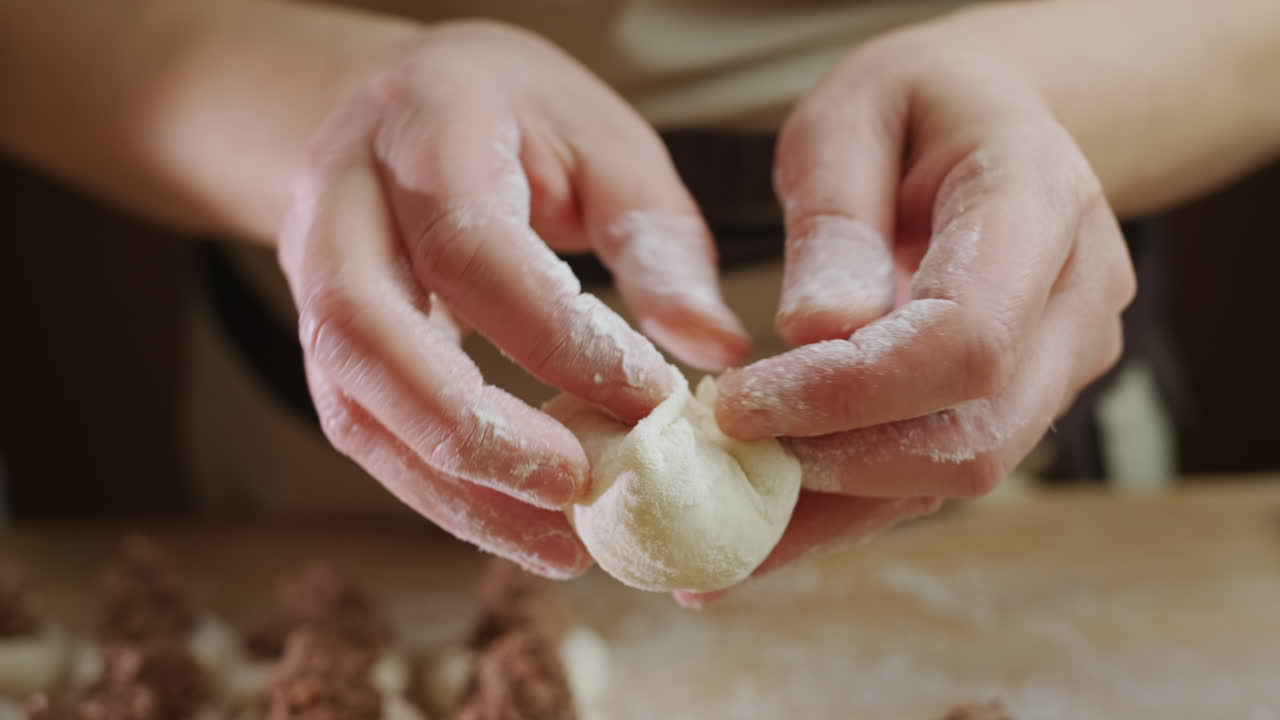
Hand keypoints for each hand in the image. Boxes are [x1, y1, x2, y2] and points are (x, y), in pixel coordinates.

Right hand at [277, 21, 747, 578]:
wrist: (404, 102)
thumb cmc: (521, 117)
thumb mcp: (604, 142)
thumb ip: (657, 239)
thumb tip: (713, 348)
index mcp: (424, 128)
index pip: (473, 250)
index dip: (558, 338)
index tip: (651, 402)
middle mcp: (341, 202)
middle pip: (366, 332)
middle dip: (473, 430)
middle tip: (578, 489)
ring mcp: (311, 274)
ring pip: (351, 400)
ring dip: (450, 487)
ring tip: (556, 544)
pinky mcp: (322, 338)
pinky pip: (360, 427)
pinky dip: (435, 490)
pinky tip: (514, 523)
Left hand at [698, 24, 1136, 597]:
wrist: (997, 122)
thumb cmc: (918, 106)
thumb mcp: (851, 115)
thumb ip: (835, 217)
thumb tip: (814, 330)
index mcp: (1040, 202)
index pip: (963, 338)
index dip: (847, 392)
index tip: (734, 407)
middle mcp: (1076, 299)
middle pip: (974, 434)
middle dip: (836, 467)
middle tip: (714, 468)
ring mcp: (1063, 361)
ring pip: (958, 476)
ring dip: (833, 513)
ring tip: (714, 538)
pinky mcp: (1024, 401)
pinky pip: (937, 474)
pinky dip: (848, 510)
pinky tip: (761, 534)